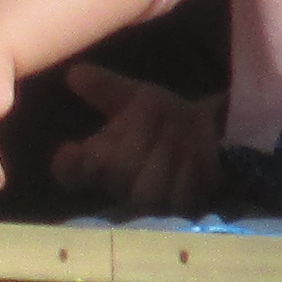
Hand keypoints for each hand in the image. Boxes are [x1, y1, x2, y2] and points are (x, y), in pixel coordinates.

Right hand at [50, 67, 222, 212]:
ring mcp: (150, 203)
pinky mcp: (181, 209)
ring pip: (144, 190)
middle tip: (151, 124)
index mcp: (99, 162)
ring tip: (176, 140)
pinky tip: (194, 158)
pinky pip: (177, 195)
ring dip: (162, 158)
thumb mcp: (134, 97)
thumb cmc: (164, 117)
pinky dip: (187, 172)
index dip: (69, 165)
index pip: (70, 173)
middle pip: (113, 175)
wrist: (212, 133)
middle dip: (133, 145)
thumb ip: (104, 87)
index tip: (71, 149)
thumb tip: (74, 73)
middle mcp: (119, 187)